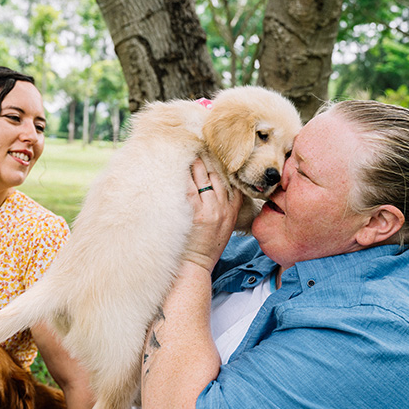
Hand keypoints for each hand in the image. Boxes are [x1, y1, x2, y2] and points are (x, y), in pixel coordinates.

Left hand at [182, 158, 242, 272]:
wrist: (196, 265)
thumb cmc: (207, 246)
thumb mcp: (226, 226)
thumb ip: (227, 206)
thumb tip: (221, 184)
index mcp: (232, 209)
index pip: (229, 179)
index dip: (222, 162)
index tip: (216, 150)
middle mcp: (222, 208)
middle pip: (216, 174)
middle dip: (207, 157)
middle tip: (198, 143)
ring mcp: (208, 210)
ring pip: (203, 178)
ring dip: (195, 162)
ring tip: (187, 148)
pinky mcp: (194, 214)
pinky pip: (188, 188)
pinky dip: (183, 175)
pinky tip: (177, 165)